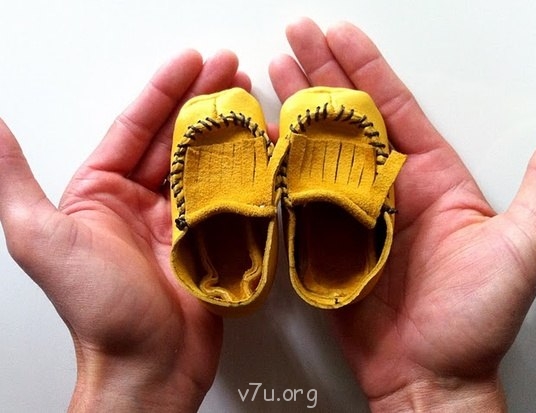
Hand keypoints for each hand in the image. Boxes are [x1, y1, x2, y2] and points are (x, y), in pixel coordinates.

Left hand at [0, 49, 249, 411]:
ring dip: (227, 127)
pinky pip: (228, 195)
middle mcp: (141, 199)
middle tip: (231, 67)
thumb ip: (13, 179)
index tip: (192, 60)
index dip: (165, 89)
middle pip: (176, 136)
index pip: (137, 126)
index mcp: (102, 189)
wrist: (148, 364)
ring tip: (250, 98)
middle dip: (203, 97)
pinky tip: (261, 148)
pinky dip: (246, 170)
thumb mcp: (41, 237)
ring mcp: (179, 218)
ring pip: (205, 161)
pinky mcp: (209, 238)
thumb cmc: (96, 307)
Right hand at [270, 18, 535, 410]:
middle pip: (350, 118)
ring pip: (319, 149)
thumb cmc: (473, 322)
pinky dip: (279, 166)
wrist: (428, 375)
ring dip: (295, 110)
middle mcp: (390, 190)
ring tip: (271, 75)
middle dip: (322, 73)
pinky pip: (300, 195)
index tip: (340, 35)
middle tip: (294, 37)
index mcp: (431, 180)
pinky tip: (262, 142)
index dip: (367, 68)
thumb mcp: (522, 253)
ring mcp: (353, 213)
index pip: (395, 109)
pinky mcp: (326, 241)